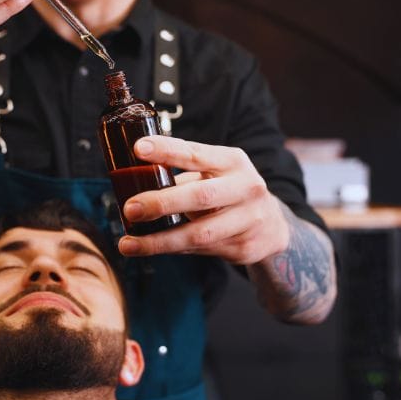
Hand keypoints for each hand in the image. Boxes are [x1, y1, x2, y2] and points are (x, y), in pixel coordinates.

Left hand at [117, 135, 290, 264]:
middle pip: (200, 196)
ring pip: (199, 233)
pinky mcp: (244, 247)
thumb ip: (183, 175)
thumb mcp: (215, 173)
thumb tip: (133, 180)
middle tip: (130, 209)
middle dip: (162, 203)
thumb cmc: (230, 192)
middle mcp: (245, 188)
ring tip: (129, 244)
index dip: (167, 150)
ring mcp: (248, 220)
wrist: (271, 226)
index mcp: (232, 162)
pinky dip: (172, 249)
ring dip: (160, 240)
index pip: (195, 153)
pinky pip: (200, 250)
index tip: (138, 149)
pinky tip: (150, 248)